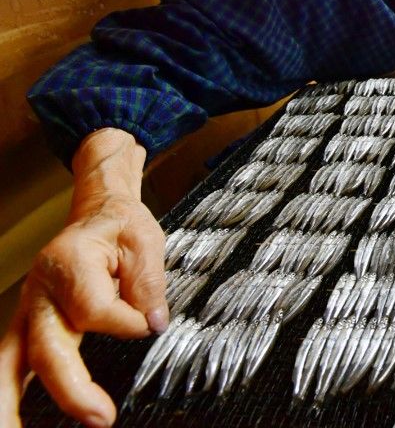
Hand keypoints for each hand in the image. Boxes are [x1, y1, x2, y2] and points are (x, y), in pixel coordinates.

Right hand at [0, 129, 163, 427]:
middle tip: (101, 418)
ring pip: (11, 365)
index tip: (152, 321)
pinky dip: (8, 396)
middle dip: (70, 389)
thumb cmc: (120, 227)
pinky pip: (11, 367)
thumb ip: (149, 281)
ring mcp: (29, 312)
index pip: (95, 310)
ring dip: (10, 405)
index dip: (128, 322)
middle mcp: (40, 292)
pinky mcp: (29, 327)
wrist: (97, 214)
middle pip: (47, 347)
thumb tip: (154, 323)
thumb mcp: (145, 239)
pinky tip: (11, 422)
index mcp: (68, 263)